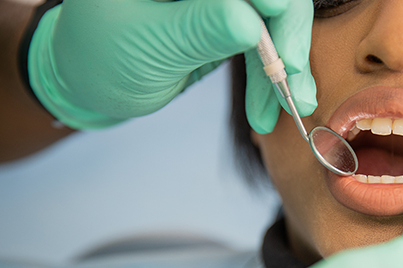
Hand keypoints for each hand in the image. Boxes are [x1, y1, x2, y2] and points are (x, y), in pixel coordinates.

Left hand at [28, 0, 315, 130]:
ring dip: (285, 66)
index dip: (277, 10)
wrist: (91, 82)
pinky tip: (270, 105)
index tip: (287, 58)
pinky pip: (262, 43)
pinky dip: (270, 75)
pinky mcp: (225, 22)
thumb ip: (202, 28)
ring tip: (291, 107)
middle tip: (295, 91)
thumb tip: (254, 22)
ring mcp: (218, 1)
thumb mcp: (149, 44)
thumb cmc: (101, 59)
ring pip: (273, 21)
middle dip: (288, 43)